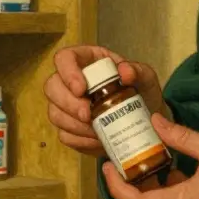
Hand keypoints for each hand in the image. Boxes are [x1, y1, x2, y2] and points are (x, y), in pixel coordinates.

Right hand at [44, 44, 167, 157]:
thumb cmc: (142, 91)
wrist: (145, 120)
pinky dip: (80, 140)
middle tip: (88, 116)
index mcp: (86, 60)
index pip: (64, 58)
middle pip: (52, 87)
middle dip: (68, 104)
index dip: (67, 73)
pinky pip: (64, 135)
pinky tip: (96, 140)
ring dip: (74, 125)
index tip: (81, 89)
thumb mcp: (145, 77)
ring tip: (97, 131)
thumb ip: (138, 71)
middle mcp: (71, 81)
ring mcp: (67, 105)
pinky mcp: (69, 128)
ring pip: (55, 113)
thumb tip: (125, 72)